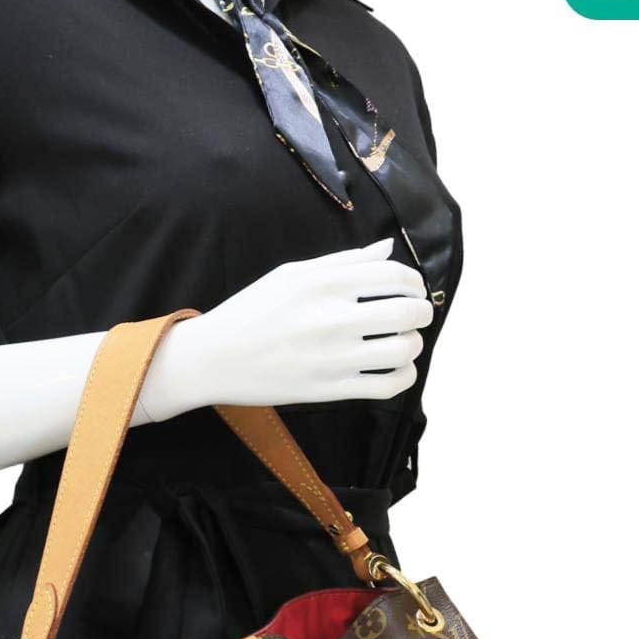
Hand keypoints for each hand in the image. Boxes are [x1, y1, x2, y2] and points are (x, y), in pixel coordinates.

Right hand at [140, 238, 434, 418]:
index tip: (412, 290)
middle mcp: (332, 317)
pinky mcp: (329, 389)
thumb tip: (387, 249)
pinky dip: (403, 377)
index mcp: (324, 282)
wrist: (215, 358)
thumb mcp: (293, 275)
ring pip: (403, 350)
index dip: (414, 282)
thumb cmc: (253, 311)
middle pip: (408, 312)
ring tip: (402, 344)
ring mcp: (333, 356)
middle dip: (422, 312)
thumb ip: (344, 261)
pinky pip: (386, 385)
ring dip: (413, 345)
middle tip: (416, 316)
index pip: (394, 275)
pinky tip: (397, 370)